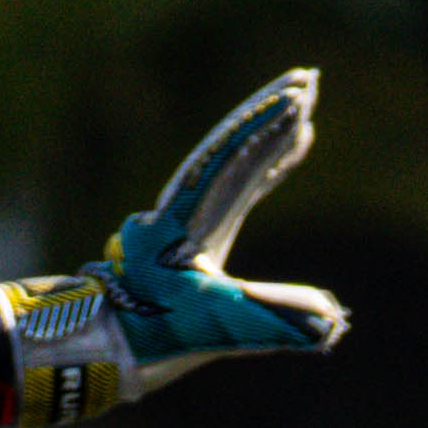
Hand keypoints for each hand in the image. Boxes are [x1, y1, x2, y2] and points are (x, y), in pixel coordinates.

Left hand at [99, 66, 344, 385]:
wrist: (98, 350)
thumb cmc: (148, 341)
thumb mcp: (210, 329)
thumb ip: (266, 319)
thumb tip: (329, 321)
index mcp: (182, 222)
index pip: (225, 159)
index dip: (259, 128)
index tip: (296, 99)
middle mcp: (185, 211)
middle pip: (230, 147)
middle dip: (269, 112)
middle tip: (310, 78)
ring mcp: (192, 222)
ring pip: (236, 162)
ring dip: (271, 132)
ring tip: (308, 103)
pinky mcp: (199, 236)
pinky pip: (240, 185)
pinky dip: (269, 164)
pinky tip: (295, 147)